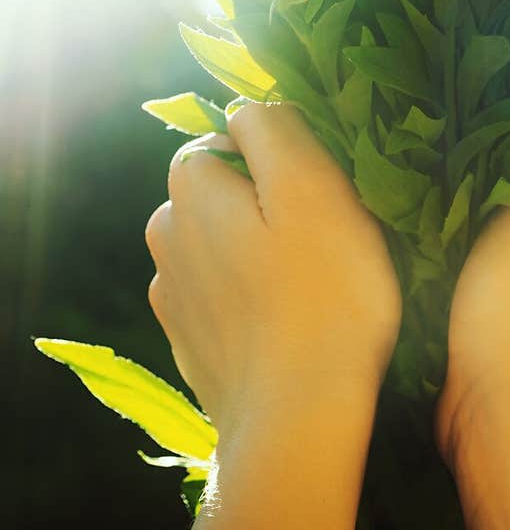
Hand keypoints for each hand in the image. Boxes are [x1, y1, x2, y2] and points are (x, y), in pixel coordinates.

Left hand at [145, 104, 401, 436]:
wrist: (297, 420)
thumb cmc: (324, 295)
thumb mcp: (315, 188)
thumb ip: (275, 130)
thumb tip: (248, 109)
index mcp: (191, 187)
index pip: (231, 137)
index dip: (283, 158)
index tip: (323, 198)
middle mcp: (165, 233)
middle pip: (221, 190)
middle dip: (262, 203)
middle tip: (323, 241)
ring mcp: (171, 295)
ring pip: (217, 244)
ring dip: (252, 251)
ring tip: (306, 287)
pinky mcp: (187, 343)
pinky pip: (218, 296)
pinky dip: (245, 298)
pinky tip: (283, 324)